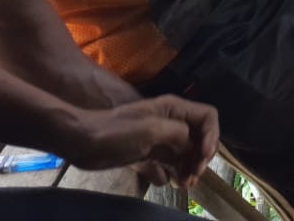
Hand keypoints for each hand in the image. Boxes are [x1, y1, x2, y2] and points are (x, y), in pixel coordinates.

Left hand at [67, 95, 218, 188]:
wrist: (82, 142)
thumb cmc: (116, 133)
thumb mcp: (151, 130)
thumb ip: (179, 134)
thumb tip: (192, 145)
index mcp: (174, 109)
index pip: (208, 116)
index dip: (212, 136)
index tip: (202, 157)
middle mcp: (170, 122)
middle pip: (199, 137)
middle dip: (200, 157)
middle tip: (193, 176)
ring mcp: (159, 139)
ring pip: (186, 153)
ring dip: (189, 168)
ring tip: (184, 185)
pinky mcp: (147, 154)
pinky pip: (169, 164)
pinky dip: (173, 174)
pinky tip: (168, 183)